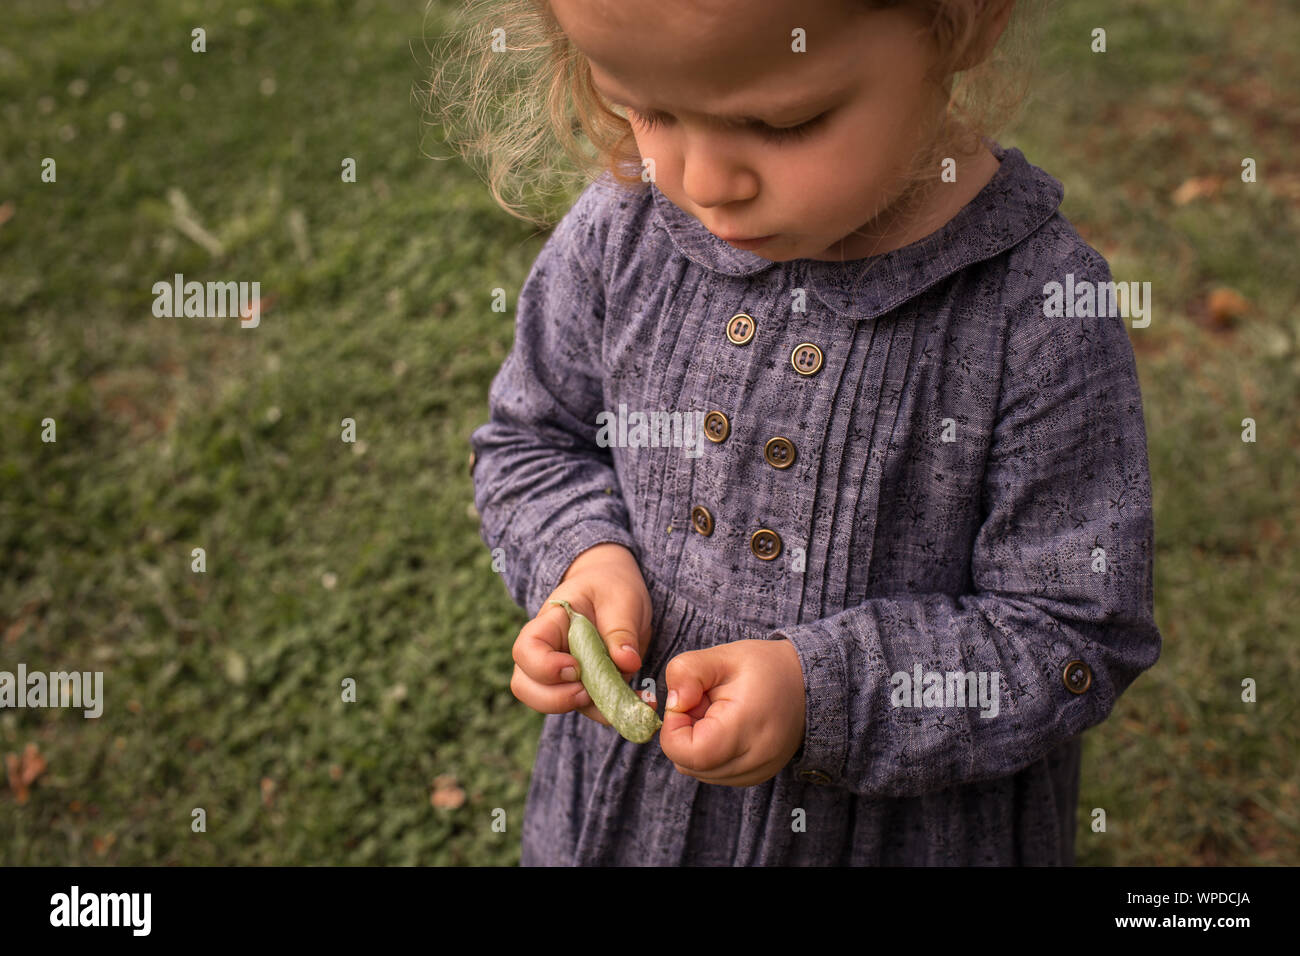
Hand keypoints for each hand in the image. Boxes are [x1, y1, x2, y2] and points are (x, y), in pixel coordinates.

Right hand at [509, 543, 652, 728]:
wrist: (615, 589)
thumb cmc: (611, 587)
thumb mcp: (621, 598)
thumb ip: (621, 630)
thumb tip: (627, 663)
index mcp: (550, 623)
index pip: (526, 649)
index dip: (543, 667)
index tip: (575, 668)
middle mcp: (547, 652)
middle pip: (525, 686)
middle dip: (555, 699)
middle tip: (588, 692)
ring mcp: (562, 673)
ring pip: (552, 704)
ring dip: (587, 709)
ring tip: (621, 699)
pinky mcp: (583, 686)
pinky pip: (588, 709)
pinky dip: (611, 712)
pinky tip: (639, 702)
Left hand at [659, 639, 805, 786]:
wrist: (808, 684)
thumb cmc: (765, 668)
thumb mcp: (723, 657)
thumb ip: (687, 672)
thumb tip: (672, 702)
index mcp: (744, 729)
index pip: (687, 752)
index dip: (673, 727)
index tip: (687, 701)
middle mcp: (753, 761)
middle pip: (688, 764)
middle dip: (684, 732)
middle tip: (705, 703)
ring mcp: (756, 774)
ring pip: (698, 772)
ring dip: (696, 743)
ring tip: (719, 714)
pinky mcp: (756, 777)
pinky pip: (714, 773)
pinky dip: (709, 753)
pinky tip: (726, 728)